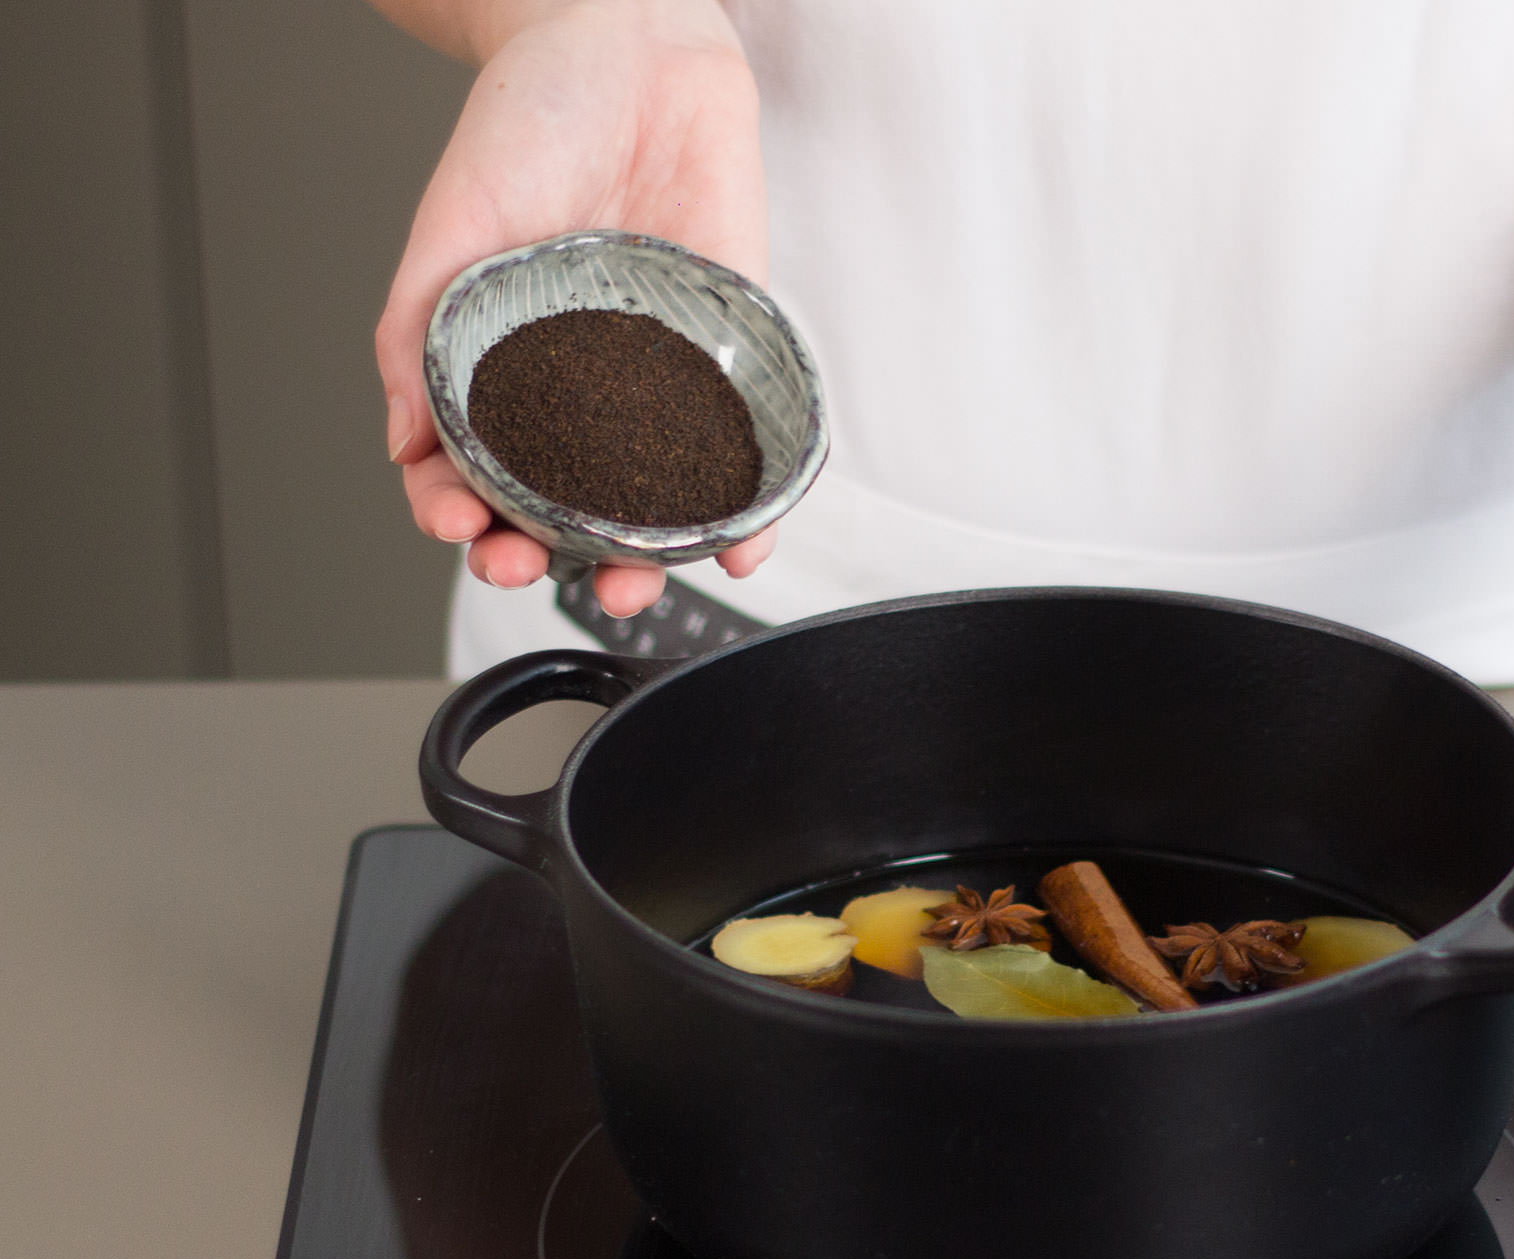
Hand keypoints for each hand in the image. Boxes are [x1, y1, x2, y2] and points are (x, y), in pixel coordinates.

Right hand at [374, 0, 775, 617]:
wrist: (634, 50)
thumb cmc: (533, 121)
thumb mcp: (452, 221)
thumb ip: (418, 330)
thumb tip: (403, 438)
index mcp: (500, 361)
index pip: (471, 468)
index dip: (457, 513)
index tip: (456, 526)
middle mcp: (575, 384)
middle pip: (555, 504)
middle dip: (538, 556)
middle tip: (524, 565)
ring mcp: (653, 380)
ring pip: (645, 501)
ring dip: (637, 559)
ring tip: (627, 583)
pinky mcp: (728, 361)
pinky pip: (737, 455)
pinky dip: (742, 511)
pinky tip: (739, 544)